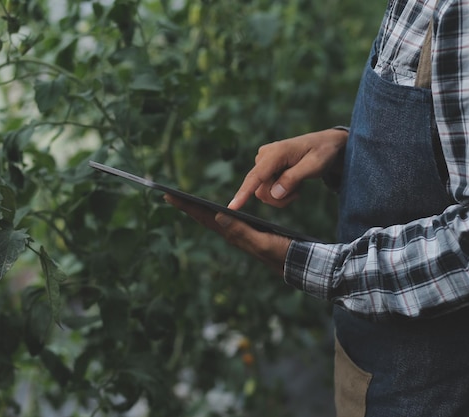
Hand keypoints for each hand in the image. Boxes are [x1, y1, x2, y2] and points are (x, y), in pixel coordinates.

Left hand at [164, 194, 291, 274]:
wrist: (300, 265)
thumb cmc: (284, 254)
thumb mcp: (263, 243)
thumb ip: (240, 231)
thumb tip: (217, 215)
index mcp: (233, 235)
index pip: (205, 218)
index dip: (187, 207)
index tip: (169, 197)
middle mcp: (233, 235)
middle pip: (205, 219)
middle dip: (187, 207)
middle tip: (168, 196)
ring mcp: (239, 236)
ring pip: (213, 221)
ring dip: (198, 210)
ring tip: (184, 202)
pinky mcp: (247, 235)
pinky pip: (224, 222)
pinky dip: (213, 214)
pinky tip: (212, 211)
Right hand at [228, 128, 347, 209]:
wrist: (324, 144)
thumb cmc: (322, 152)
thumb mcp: (315, 166)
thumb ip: (294, 178)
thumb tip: (275, 193)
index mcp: (276, 152)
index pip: (256, 176)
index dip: (243, 193)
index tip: (231, 208)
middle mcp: (264, 156)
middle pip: (261, 190)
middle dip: (279, 198)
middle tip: (298, 193)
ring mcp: (262, 162)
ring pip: (263, 192)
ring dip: (281, 196)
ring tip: (297, 185)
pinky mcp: (264, 168)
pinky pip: (265, 189)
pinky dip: (280, 192)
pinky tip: (292, 182)